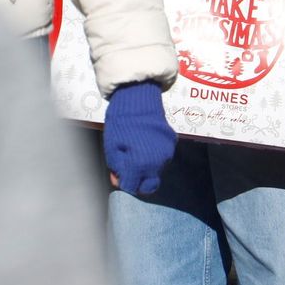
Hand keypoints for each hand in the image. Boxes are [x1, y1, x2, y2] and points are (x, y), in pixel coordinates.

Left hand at [102, 81, 176, 195]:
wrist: (138, 98)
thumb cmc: (120, 123)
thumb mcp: (111, 147)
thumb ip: (117, 168)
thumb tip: (120, 180)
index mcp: (140, 165)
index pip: (132, 187)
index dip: (124, 181)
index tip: (120, 172)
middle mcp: (157, 163)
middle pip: (149, 185)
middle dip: (139, 181)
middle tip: (129, 168)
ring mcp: (167, 153)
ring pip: (157, 172)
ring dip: (147, 169)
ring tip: (137, 152)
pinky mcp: (172, 143)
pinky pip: (163, 158)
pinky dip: (155, 156)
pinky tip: (146, 143)